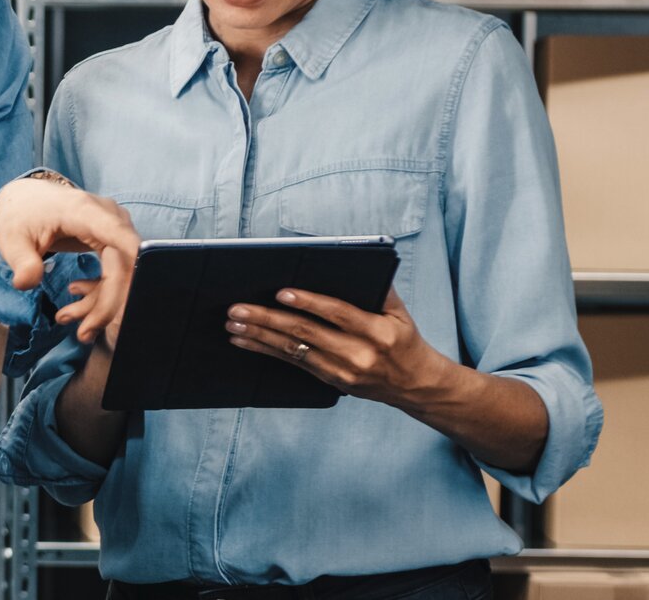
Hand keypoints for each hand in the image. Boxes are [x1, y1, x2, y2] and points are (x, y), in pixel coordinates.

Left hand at [0, 176, 141, 342]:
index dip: (134, 262)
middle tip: (83, 334)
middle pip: (123, 266)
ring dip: (101, 303)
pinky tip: (76, 296)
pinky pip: (118, 271)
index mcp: (83, 210)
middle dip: (106, 305)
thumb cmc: (20, 215)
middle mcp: (107, 216)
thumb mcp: (12, 240)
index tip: (139, 294)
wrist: (25, 200)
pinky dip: (101, 292)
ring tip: (67, 318)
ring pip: (124, 273)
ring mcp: (114, 227)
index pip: (118, 236)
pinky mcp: (113, 239)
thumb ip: (22, 262)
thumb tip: (25, 283)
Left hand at [225, 287, 452, 406]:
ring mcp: (342, 371)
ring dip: (259, 335)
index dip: (308, 302)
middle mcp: (358, 354)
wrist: (415, 385)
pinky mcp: (330, 380)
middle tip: (238, 308)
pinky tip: (245, 340)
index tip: (281, 292)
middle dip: (268, 319)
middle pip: (306, 333)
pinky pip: (292, 363)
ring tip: (233, 323)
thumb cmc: (404, 340)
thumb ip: (380, 289)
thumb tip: (354, 262)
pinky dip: (265, 350)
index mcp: (377, 332)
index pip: (338, 314)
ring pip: (293, 350)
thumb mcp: (400, 313)